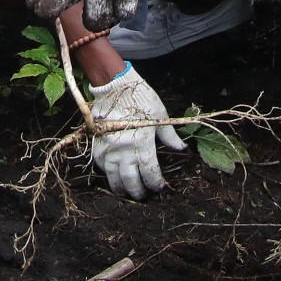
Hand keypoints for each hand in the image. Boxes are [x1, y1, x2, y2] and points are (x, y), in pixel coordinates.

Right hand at [87, 64, 185, 198]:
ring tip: (125, 192)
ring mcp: (109, 149)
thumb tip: (182, 149)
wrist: (114, 85)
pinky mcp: (97, 144)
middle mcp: (125, 151)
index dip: (155, 184)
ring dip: (120, 187)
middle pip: (131, 181)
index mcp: (143, 145)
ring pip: (114, 177)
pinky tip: (112, 174)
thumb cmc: (140, 98)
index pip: (150, 173)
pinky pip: (101, 165)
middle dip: (138, 191)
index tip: (159, 187)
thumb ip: (169, 136)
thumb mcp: (160, 116)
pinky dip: (107, 173)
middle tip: (142, 195)